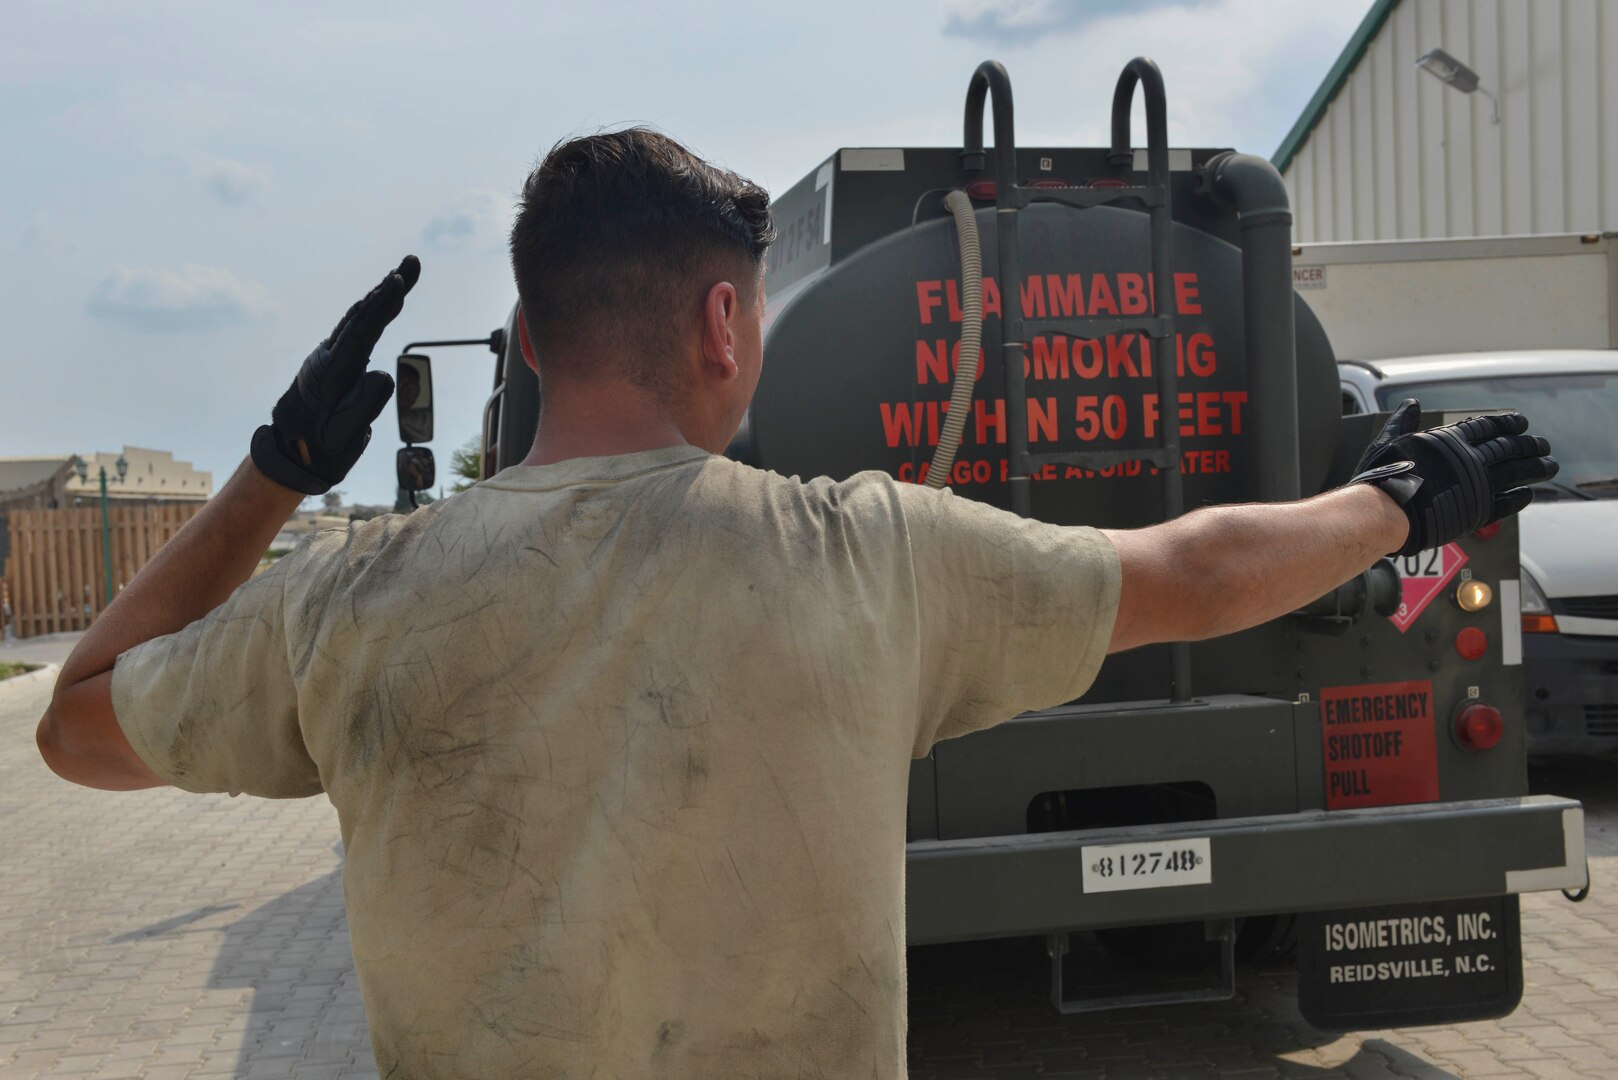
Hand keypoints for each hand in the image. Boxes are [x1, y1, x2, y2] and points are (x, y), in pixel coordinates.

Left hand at [250, 256, 420, 494]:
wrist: (288, 456)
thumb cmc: (319, 449)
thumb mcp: (345, 436)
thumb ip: (364, 405)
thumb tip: (382, 373)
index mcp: (331, 374)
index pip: (362, 332)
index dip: (382, 305)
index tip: (399, 280)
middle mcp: (326, 359)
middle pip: (360, 316)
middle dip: (387, 288)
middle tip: (411, 262)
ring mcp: (325, 359)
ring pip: (355, 320)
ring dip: (378, 297)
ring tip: (400, 276)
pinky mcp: (329, 364)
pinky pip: (352, 331)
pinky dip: (369, 312)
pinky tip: (377, 305)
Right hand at [1349, 399, 1557, 555]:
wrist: (1386, 511)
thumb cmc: (1383, 477)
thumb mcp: (1390, 441)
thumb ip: (1403, 423)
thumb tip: (1411, 404)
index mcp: (1450, 440)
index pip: (1487, 426)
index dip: (1507, 422)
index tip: (1521, 422)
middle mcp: (1470, 459)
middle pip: (1509, 447)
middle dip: (1529, 445)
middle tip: (1543, 445)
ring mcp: (1478, 485)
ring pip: (1517, 472)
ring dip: (1536, 467)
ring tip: (1550, 466)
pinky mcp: (1479, 510)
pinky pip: (1509, 501)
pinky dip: (1521, 497)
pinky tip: (1529, 493)